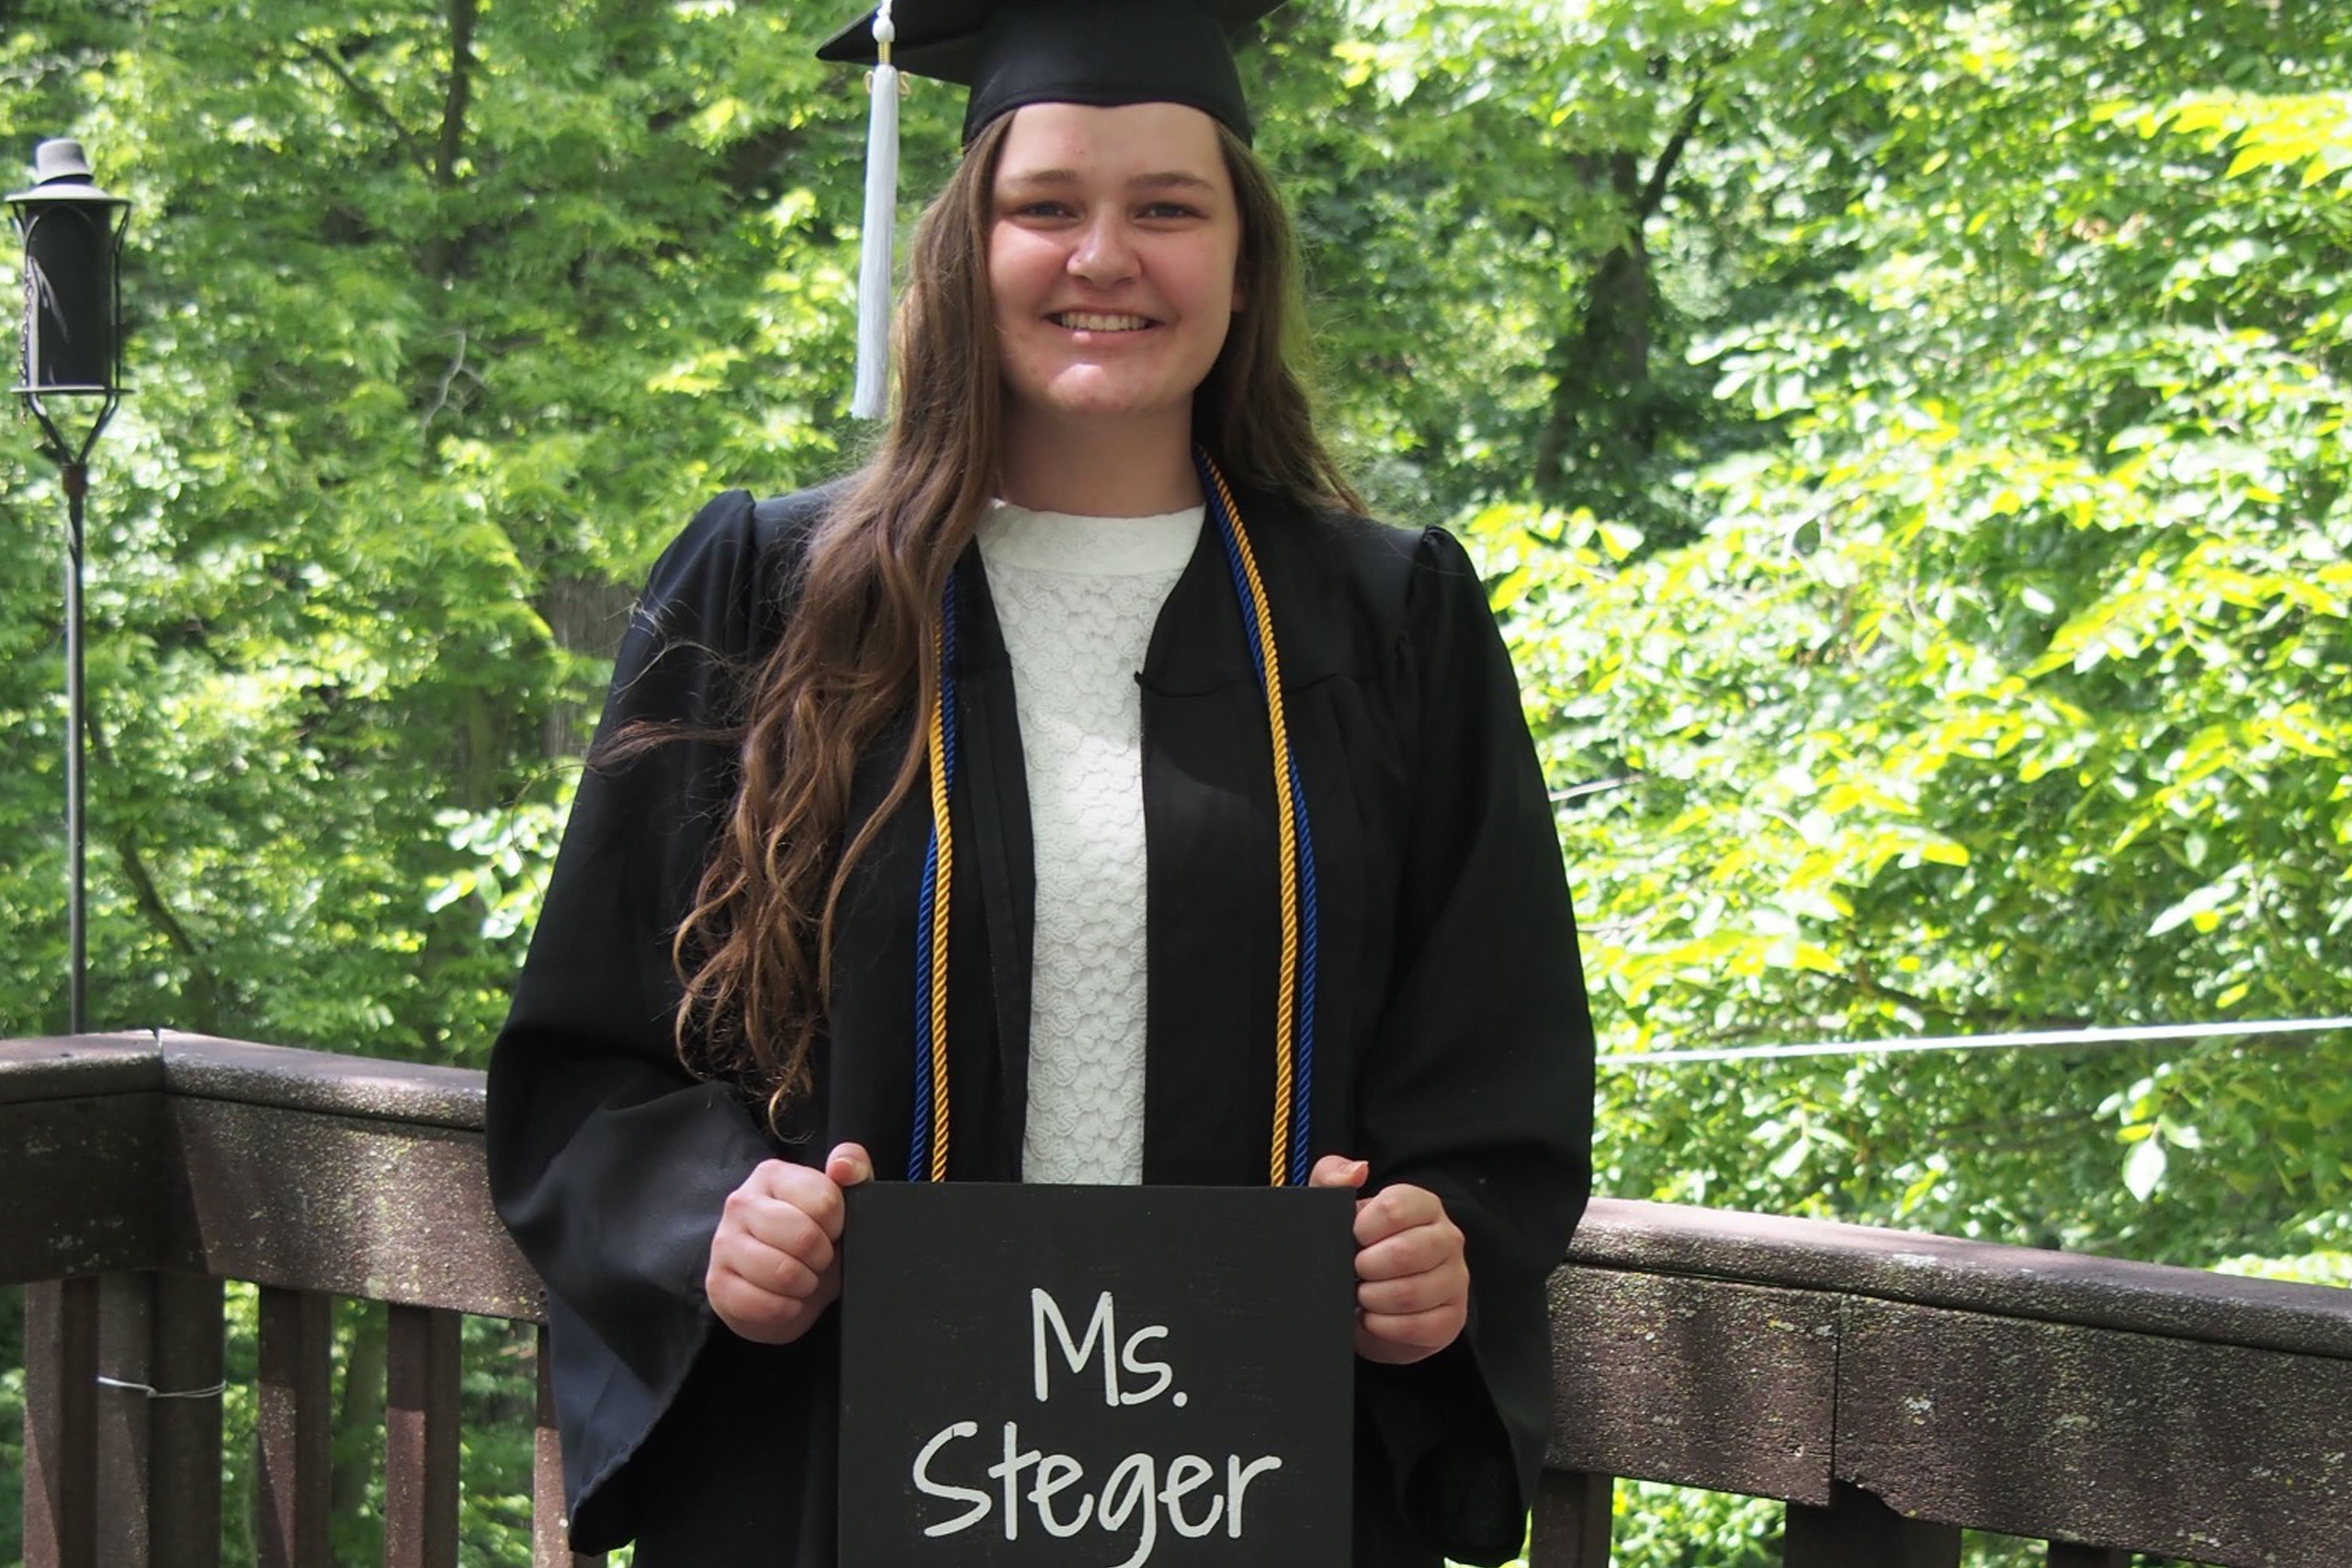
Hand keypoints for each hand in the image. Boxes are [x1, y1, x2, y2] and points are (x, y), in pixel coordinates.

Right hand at [704, 1143, 871, 1344]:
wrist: (787, 1287)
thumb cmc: (816, 1238)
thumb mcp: (843, 1201)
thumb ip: (855, 1169)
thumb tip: (843, 1166)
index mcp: (773, 1175)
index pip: (825, 1202)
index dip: (838, 1226)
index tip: (831, 1231)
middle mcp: (741, 1203)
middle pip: (805, 1237)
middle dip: (822, 1258)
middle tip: (817, 1260)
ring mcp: (723, 1243)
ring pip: (783, 1273)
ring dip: (804, 1285)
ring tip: (802, 1279)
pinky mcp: (716, 1283)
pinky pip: (762, 1304)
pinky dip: (785, 1309)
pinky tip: (785, 1299)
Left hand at [1309, 1155, 1469, 1364]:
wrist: (1368, 1302)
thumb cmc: (1355, 1247)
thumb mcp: (1336, 1209)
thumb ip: (1332, 1177)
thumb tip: (1356, 1170)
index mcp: (1422, 1205)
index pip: (1395, 1208)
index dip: (1363, 1228)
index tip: (1352, 1238)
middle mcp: (1447, 1238)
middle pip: (1405, 1252)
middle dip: (1366, 1267)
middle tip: (1354, 1271)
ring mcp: (1455, 1279)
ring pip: (1411, 1293)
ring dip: (1373, 1298)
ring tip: (1361, 1294)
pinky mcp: (1452, 1318)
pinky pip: (1418, 1327)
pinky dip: (1384, 1326)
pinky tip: (1373, 1318)